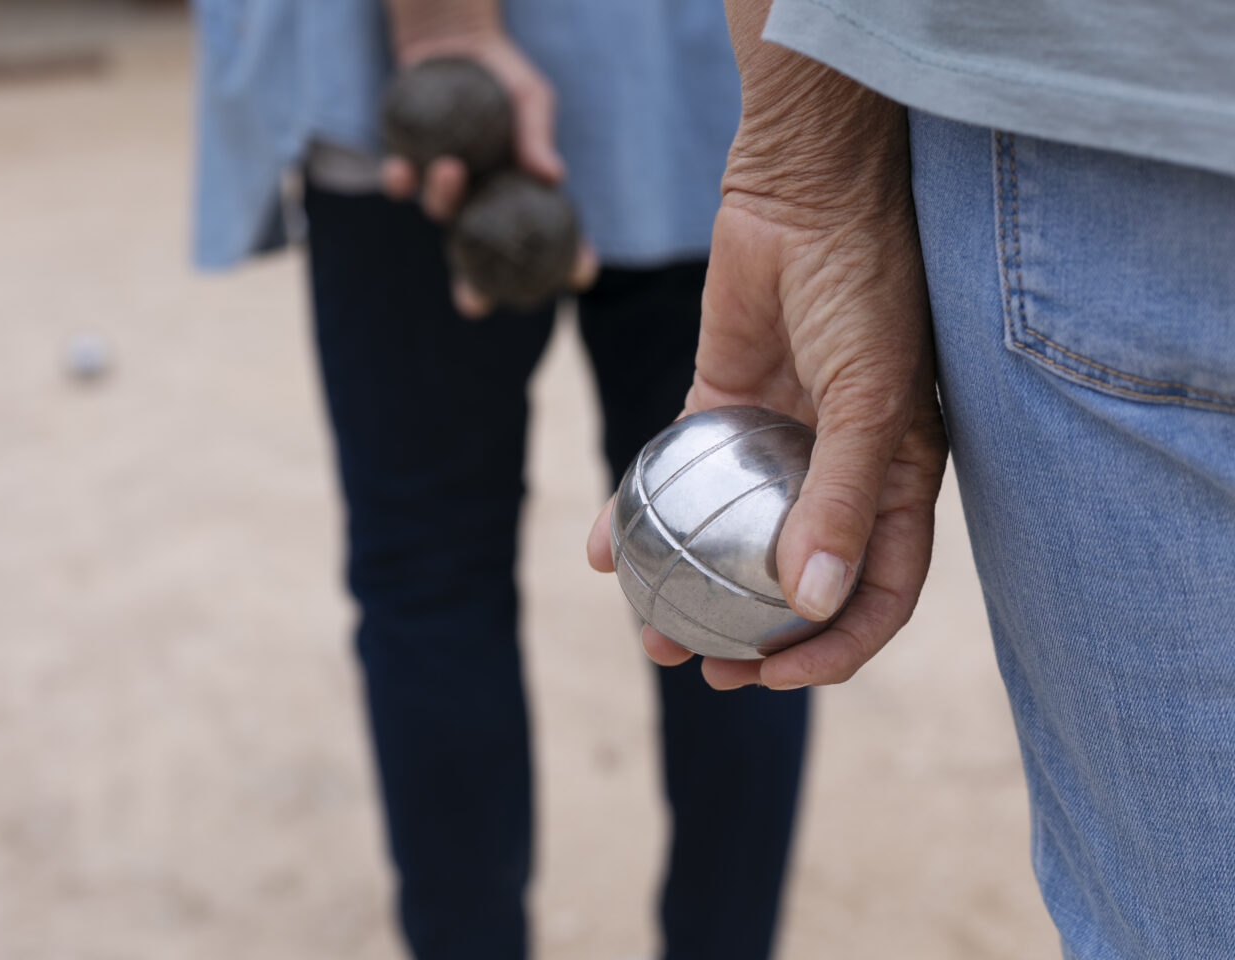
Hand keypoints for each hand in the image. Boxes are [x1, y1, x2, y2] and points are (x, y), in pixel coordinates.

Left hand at [379, 27, 596, 314]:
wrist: (454, 44)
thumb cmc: (503, 77)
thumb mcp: (530, 97)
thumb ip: (537, 134)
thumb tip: (552, 174)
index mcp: (520, 193)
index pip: (551, 239)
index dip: (567, 263)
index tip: (578, 274)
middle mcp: (482, 202)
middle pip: (480, 259)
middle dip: (474, 290)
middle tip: (472, 305)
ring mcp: (445, 189)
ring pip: (440, 213)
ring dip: (443, 199)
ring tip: (450, 168)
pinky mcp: (409, 166)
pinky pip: (402, 184)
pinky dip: (401, 179)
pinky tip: (401, 167)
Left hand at [587, 52, 946, 690]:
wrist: (807, 191)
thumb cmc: (865, 288)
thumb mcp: (871, 399)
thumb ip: (846, 500)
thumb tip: (816, 604)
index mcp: (898, 482)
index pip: (875, 593)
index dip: (835, 649)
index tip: (773, 679)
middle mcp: (838, 473)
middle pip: (795, 581)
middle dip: (755, 640)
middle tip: (701, 667)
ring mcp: (775, 443)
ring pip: (728, 539)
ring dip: (691, 590)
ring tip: (649, 632)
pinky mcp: (717, 405)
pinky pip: (673, 474)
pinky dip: (637, 512)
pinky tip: (600, 549)